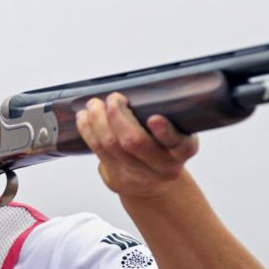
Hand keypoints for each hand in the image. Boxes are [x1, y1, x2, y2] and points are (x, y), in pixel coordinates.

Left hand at [75, 92, 199, 199]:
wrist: (157, 183)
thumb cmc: (165, 147)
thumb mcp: (179, 130)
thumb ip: (168, 112)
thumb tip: (142, 85)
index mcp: (183, 150)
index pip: (177, 143)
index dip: (165, 132)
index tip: (154, 118)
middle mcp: (163, 166)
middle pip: (134, 142)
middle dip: (118, 116)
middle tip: (114, 99)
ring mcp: (138, 174)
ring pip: (111, 145)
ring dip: (98, 120)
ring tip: (94, 104)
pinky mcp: (117, 178)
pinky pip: (98, 151)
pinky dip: (88, 130)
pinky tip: (85, 118)